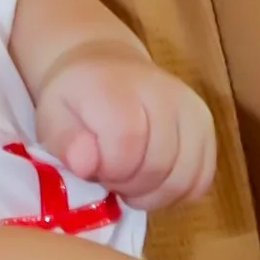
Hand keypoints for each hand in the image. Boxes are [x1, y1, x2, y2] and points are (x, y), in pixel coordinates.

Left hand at [35, 45, 217, 209]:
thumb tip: (85, 165)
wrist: (106, 65)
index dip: (109, 170)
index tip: (94, 168)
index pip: (127, 144)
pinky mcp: (207, 127)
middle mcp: (165, 94)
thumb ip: (64, 140)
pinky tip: (154, 182)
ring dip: (153, 194)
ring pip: (184, 179)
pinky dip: (177, 192)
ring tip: (130, 180)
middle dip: (129, 185)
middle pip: (158, 166)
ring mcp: (192, 110)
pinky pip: (202, 179)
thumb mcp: (52, 114)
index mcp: (120, 88)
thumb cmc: (76, 97)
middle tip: (110, 176)